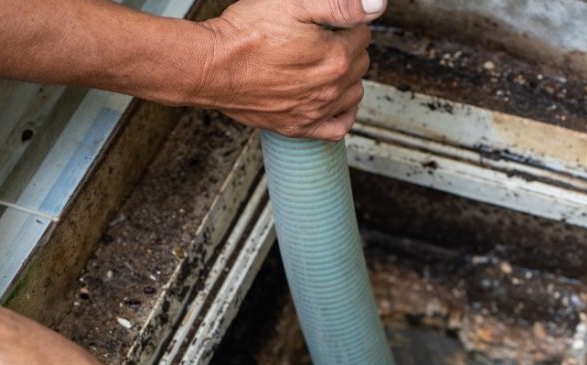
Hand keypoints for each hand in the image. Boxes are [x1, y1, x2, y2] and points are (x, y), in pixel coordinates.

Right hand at [192, 0, 384, 140]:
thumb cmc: (245, 34)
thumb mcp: (294, 3)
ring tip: (326, 65)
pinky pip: (337, 129)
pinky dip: (341, 115)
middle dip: (348, 49)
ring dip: (347, 79)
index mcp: (335, 57)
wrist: (211, 66)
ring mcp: (315, 110)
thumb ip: (340, 5)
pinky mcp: (298, 126)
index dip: (346, 24)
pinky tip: (333, 101)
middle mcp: (330, 88)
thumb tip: (375, 6)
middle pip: (361, 64)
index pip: (362, 35)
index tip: (329, 23)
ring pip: (353, 94)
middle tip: (323, 40)